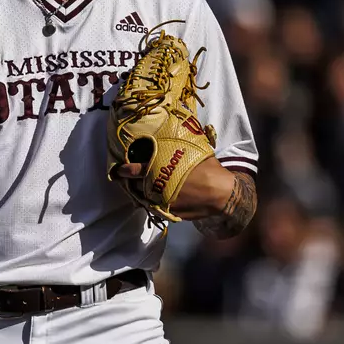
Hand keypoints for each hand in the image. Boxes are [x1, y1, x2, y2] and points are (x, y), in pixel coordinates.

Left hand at [112, 155, 235, 220]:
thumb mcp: (195, 153)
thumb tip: (176, 132)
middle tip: (130, 178)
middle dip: (134, 182)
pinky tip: (156, 197)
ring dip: (142, 192)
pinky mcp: (169, 212)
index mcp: (163, 171)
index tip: (120, 169)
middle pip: (138, 185)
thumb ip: (180, 148)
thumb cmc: (210, 171)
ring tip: (143, 187)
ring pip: (145, 197)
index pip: (137, 170)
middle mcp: (160, 187)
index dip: (126, 170)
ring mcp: (163, 202)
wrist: (223, 194)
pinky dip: (153, 202)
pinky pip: (155, 207)